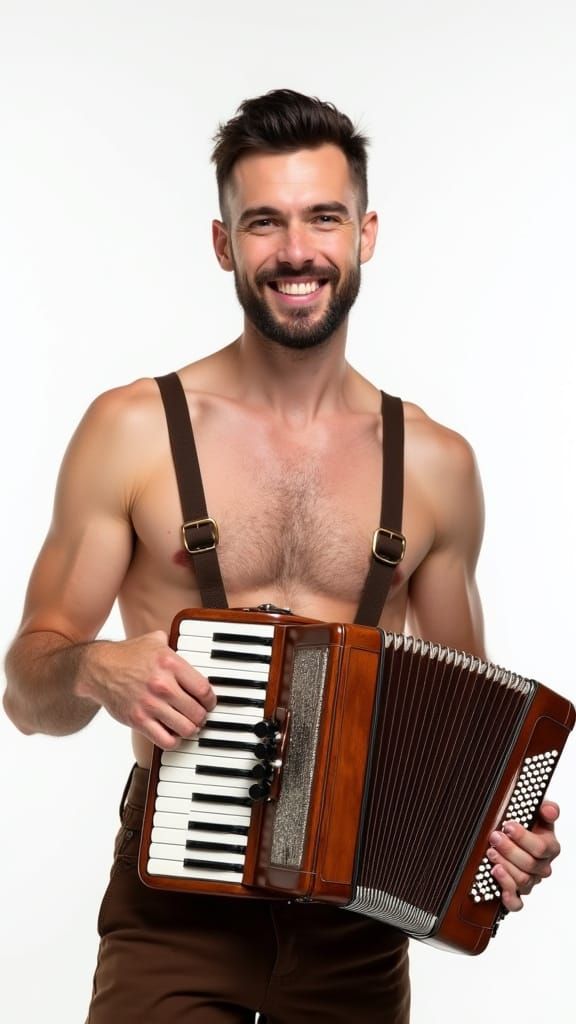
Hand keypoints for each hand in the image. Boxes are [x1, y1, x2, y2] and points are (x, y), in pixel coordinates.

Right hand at [76, 631, 216, 748]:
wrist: (98, 668)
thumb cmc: (127, 655)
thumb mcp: (154, 640)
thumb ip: (174, 641)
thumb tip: (188, 639)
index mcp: (170, 663)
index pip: (204, 689)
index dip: (211, 700)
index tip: (209, 703)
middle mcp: (162, 685)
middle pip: (198, 712)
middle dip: (202, 716)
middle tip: (199, 716)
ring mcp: (150, 704)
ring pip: (186, 729)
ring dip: (190, 730)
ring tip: (188, 725)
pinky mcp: (138, 720)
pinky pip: (166, 740)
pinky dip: (174, 741)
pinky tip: (172, 734)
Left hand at [485, 800, 560, 910]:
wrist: (515, 837)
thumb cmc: (527, 825)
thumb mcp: (537, 812)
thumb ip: (546, 809)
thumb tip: (549, 810)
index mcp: (550, 848)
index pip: (541, 848)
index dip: (523, 838)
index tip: (508, 825)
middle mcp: (542, 867)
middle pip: (529, 865)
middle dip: (509, 850)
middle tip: (494, 837)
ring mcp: (531, 881)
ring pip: (522, 880)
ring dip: (504, 866)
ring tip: (490, 853)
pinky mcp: (518, 892)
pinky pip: (516, 903)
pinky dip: (507, 894)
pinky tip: (496, 879)